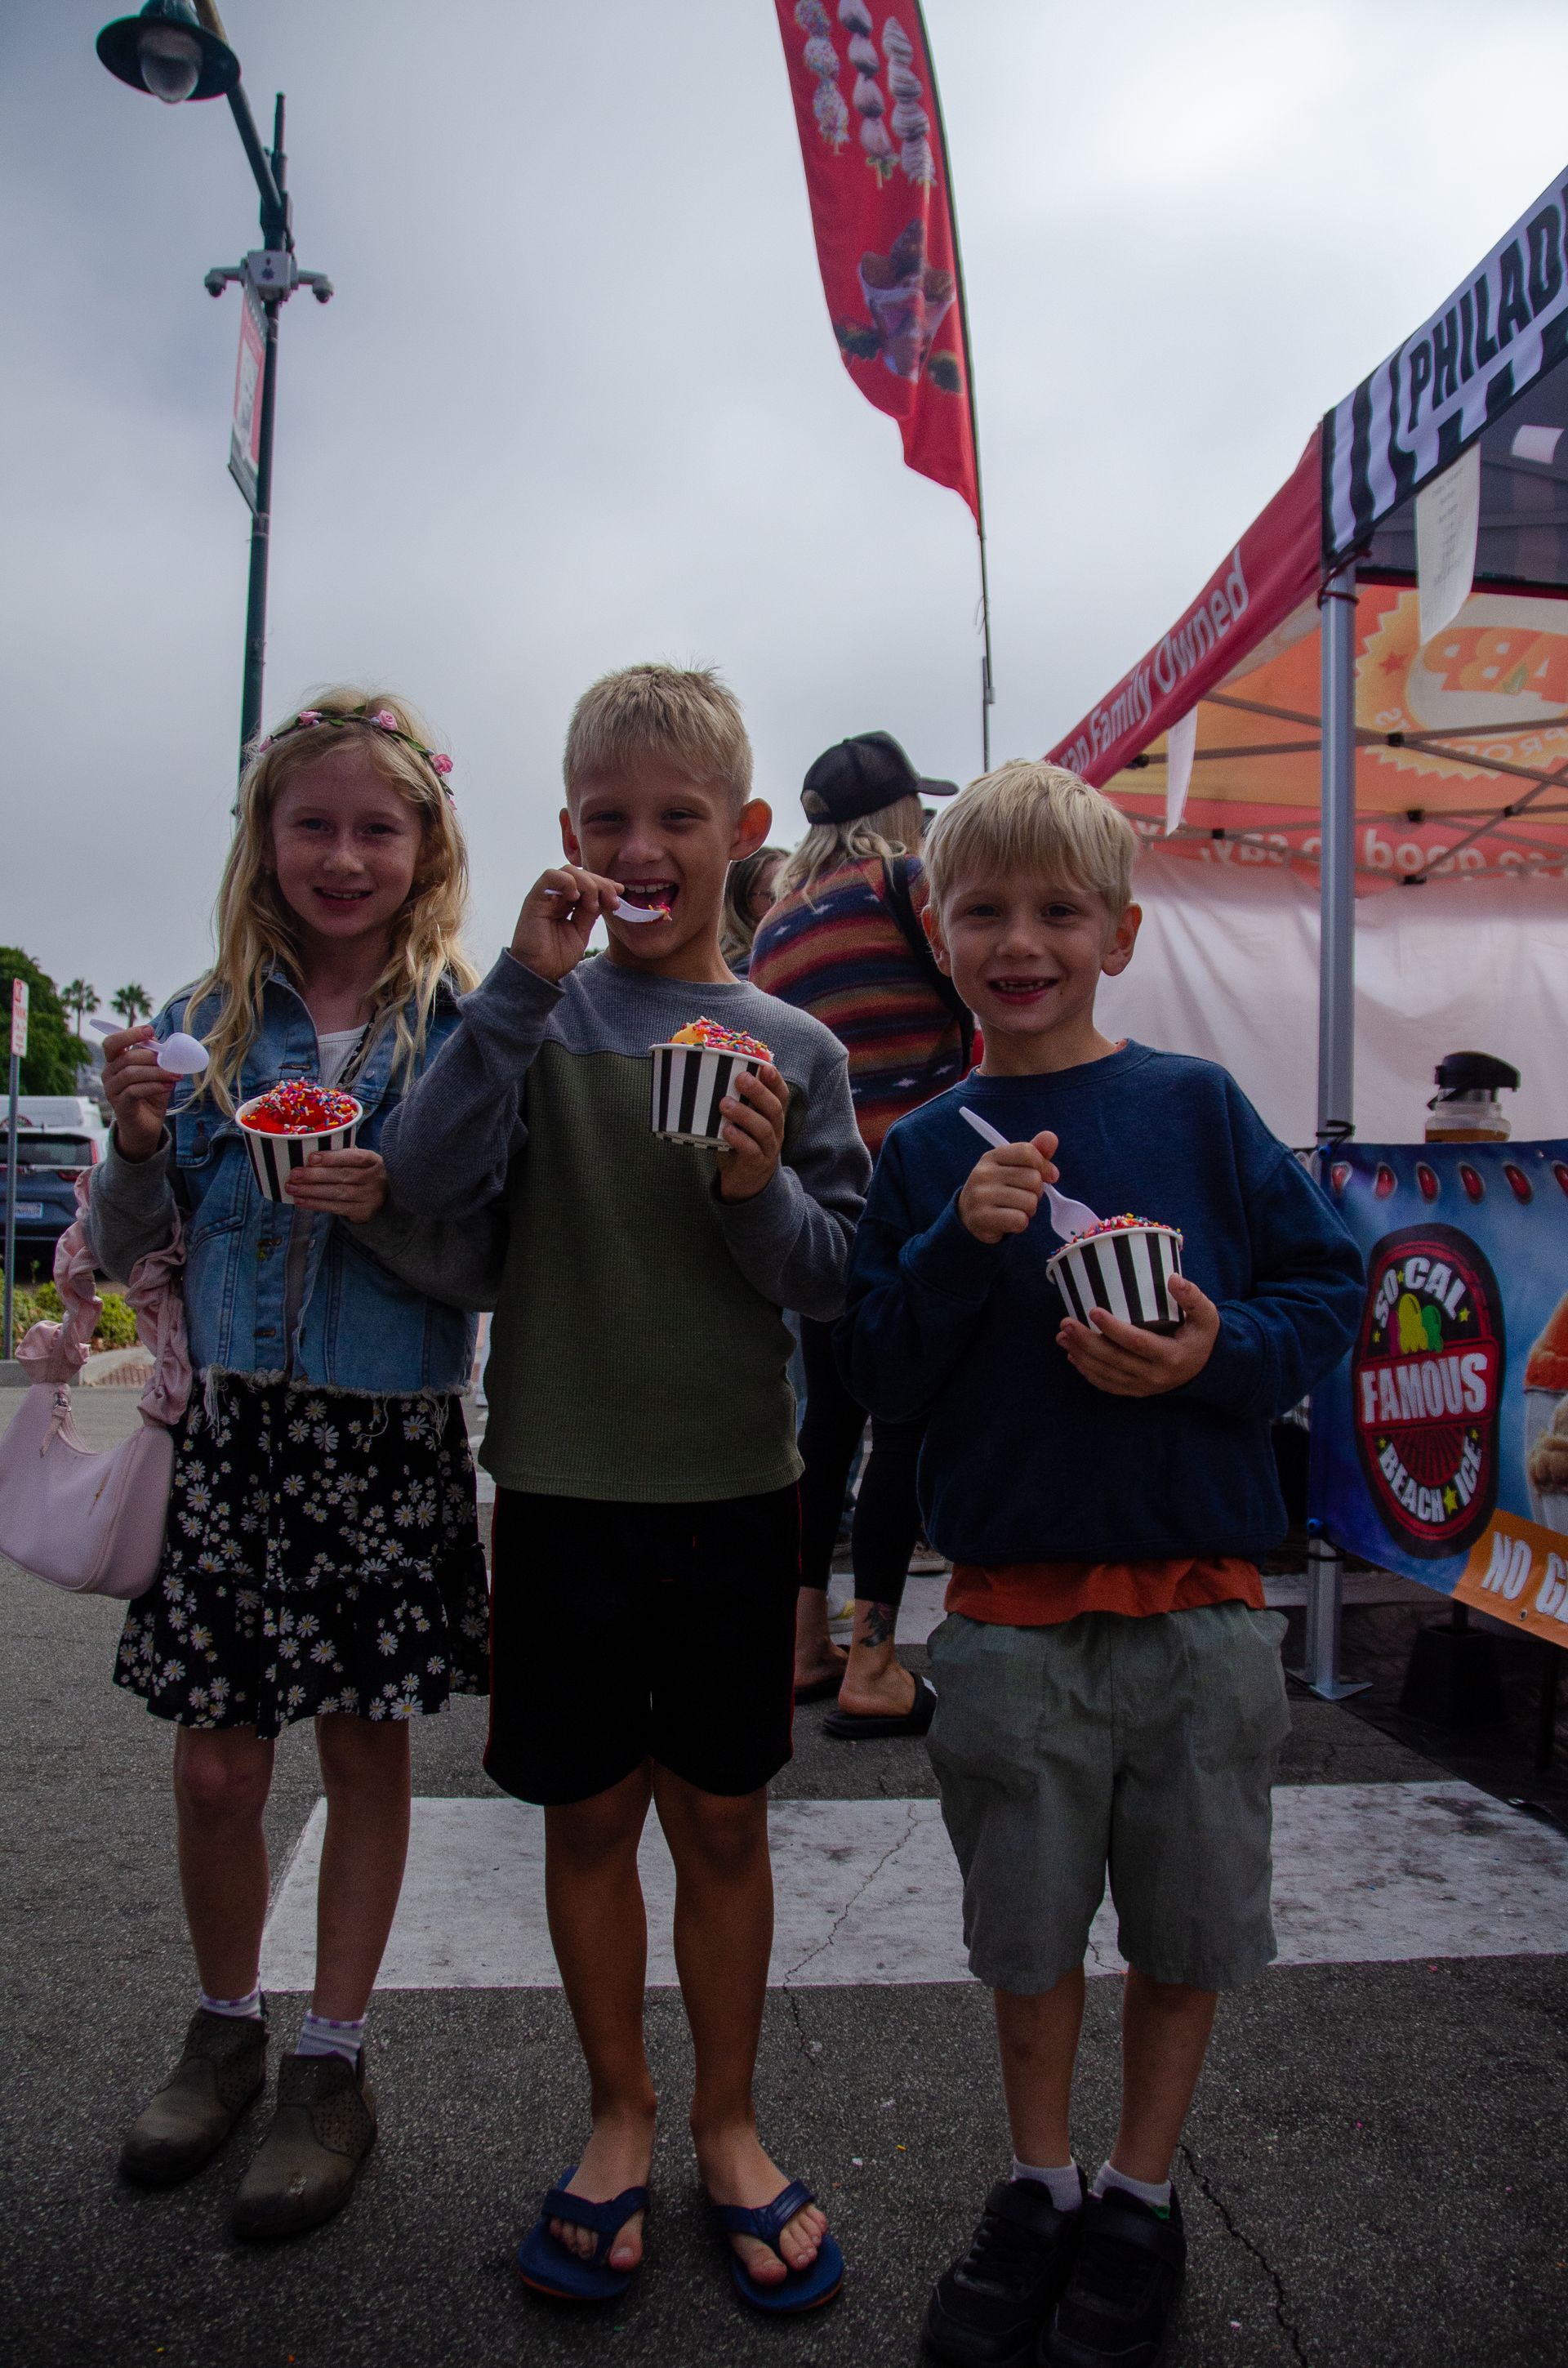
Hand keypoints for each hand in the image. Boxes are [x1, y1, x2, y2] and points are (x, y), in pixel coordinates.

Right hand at [100, 1024, 175, 1161]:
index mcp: (115, 1062)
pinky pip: (135, 1090)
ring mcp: (112, 1090)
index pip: (112, 1042)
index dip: (129, 1034)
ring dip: (156, 1072)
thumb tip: (166, 1043)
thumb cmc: (150, 1095)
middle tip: (172, 1060)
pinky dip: (154, 1086)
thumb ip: (157, 1058)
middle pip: (126, 1057)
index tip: (149, 1030)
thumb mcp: (155, 1073)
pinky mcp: (120, 1105)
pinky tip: (168, 1086)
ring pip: (131, 1073)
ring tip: (175, 1075)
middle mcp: (108, 1074)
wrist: (145, 1126)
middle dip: (151, 1056)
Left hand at [284, 1147, 388, 1222]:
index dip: (332, 1157)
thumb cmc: (363, 1173)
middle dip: (315, 1175)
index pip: (354, 1157)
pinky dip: (316, 1204)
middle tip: (294, 1174)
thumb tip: (309, 1152)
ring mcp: (371, 1197)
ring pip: (338, 1193)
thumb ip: (342, 1155)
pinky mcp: (363, 1211)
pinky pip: (336, 1208)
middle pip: (343, 1176)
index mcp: (373, 1160)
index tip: (310, 1158)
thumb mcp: (360, 1161)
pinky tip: (301, 1201)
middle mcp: (375, 1178)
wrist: (383, 1198)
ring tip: (292, 1188)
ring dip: (312, 1191)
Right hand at [509, 865, 622, 983]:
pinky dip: (567, 881)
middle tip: (612, 901)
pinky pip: (550, 877)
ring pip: (568, 871)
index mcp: (568, 903)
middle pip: (581, 874)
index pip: (588, 882)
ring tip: (592, 905)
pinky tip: (575, 897)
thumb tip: (608, 896)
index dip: (605, 885)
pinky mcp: (535, 898)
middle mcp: (557, 896)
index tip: (620, 894)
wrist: (539, 972)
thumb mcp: (581, 932)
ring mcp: (546, 896)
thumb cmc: (556, 956)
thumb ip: (590, 913)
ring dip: (587, 884)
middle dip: (601, 884)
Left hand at [716, 1063, 788, 1202]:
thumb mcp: (742, 1123)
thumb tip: (713, 1076)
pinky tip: (726, 1130)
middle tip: (740, 1079)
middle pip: (774, 1109)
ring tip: (724, 1104)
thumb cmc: (741, 1146)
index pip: (781, 1096)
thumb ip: (737, 1104)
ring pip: (764, 1129)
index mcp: (773, 1117)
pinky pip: (751, 1150)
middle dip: (759, 1092)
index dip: (775, 1081)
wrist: (746, 1184)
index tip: (765, 1067)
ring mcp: (768, 1148)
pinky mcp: (757, 1164)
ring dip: (744, 1114)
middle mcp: (776, 1131)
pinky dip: (739, 1139)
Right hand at [957, 1132, 1058, 1243]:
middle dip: (1036, 1192)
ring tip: (1015, 1209)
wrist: (969, 1216)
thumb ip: (1034, 1152)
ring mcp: (981, 1195)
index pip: (1028, 1152)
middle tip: (1022, 1196)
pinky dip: (1021, 1224)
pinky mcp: (982, 1217)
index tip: (1048, 1177)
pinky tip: (1009, 1221)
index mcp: (992, 1157)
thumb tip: (1052, 1137)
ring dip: (1029, 1210)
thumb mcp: (1013, 1167)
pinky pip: (1020, 1220)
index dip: (1044, 1166)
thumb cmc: (998, 1189)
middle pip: (1033, 1179)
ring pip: (1030, 1202)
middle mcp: (984, 1173)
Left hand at [1057, 1273, 1218, 1395]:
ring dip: (1080, 1355)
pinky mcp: (1135, 1391)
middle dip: (1086, 1342)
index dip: (1113, 1329)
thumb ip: (1192, 1297)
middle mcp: (1155, 1375)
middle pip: (1114, 1360)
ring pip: (1106, 1374)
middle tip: (1066, 1323)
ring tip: (1062, 1336)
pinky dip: (1087, 1371)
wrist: (1204, 1368)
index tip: (1093, 1310)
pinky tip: (1072, 1356)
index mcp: (1171, 1356)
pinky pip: (1107, 1384)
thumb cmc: (1201, 1335)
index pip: (1137, 1343)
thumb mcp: (1206, 1315)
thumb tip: (1173, 1279)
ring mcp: (1143, 1386)